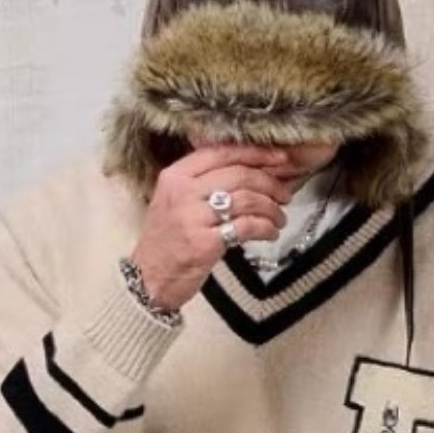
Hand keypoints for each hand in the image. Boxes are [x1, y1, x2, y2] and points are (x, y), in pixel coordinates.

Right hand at [130, 143, 307, 313]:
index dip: (255, 153)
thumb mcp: (174, 201)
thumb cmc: (166, 241)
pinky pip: (246, 227)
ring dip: (271, 208)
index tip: (279, 158)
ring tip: (280, 218)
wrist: (148, 280)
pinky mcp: (205, 243)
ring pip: (246, 199)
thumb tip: (249, 169)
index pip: (221, 152)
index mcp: (176, 176)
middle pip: (239, 174)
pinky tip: (271, 232)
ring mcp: (193, 218)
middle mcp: (183, 192)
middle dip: (270, 183)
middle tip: (284, 194)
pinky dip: (265, 228)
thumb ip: (202, 182)